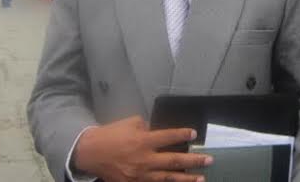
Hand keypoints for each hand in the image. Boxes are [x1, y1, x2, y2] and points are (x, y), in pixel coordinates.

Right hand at [73, 115, 211, 181]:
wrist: (90, 153)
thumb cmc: (111, 135)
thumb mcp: (129, 123)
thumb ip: (146, 128)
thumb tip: (156, 132)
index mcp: (143, 140)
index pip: (168, 137)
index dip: (182, 135)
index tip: (194, 135)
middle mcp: (144, 159)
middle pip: (174, 161)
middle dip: (193, 161)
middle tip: (209, 160)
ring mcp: (140, 175)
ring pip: (168, 178)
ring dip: (186, 179)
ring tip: (202, 179)